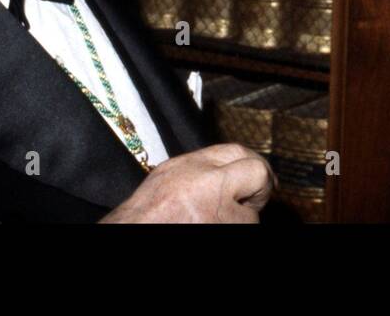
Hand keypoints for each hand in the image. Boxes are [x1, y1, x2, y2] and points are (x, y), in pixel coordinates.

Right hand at [100, 143, 275, 222]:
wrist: (128, 237)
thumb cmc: (141, 217)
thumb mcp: (166, 178)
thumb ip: (199, 170)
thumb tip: (233, 169)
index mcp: (189, 166)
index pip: (236, 152)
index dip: (252, 163)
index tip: (261, 176)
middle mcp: (207, 184)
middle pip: (257, 172)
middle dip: (261, 186)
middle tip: (256, 199)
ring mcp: (217, 212)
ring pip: (251, 215)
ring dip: (239, 221)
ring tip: (210, 224)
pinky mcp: (225, 228)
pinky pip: (242, 230)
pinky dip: (232, 232)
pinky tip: (209, 231)